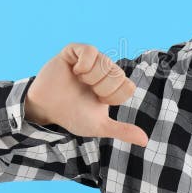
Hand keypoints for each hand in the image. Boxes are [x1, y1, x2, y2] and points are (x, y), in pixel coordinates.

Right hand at [24, 43, 148, 146]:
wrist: (46, 110)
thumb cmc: (72, 115)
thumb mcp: (99, 125)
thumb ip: (122, 130)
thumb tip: (145, 141)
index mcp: (113, 84)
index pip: (128, 87)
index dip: (113, 98)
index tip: (99, 102)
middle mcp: (104, 69)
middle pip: (118, 75)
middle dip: (102, 89)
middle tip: (87, 92)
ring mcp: (90, 59)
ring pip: (105, 63)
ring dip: (91, 78)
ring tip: (78, 81)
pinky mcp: (74, 51)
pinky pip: (90, 50)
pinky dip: (85, 63)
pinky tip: (76, 71)